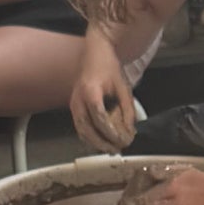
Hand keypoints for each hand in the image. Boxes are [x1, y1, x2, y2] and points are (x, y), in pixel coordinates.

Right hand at [71, 36, 137, 150]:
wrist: (95, 54)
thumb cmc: (108, 68)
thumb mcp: (123, 88)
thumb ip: (127, 110)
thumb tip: (130, 131)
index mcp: (90, 92)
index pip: (99, 119)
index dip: (111, 133)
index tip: (123, 140)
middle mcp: (78, 99)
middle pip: (87, 129)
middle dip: (102, 143)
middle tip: (116, 150)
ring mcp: (74, 104)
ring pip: (81, 131)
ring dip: (95, 143)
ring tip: (109, 150)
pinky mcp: (74, 108)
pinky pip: (80, 127)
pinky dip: (89, 138)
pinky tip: (100, 142)